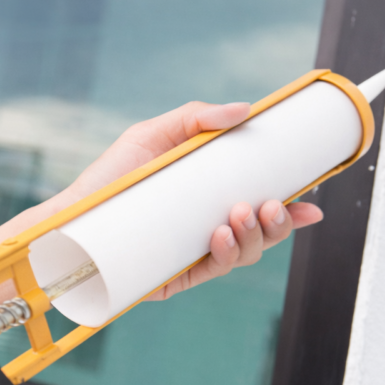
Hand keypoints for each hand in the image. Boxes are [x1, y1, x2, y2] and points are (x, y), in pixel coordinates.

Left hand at [64, 100, 322, 299]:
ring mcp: (194, 253)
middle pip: (261, 232)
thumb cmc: (110, 178)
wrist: (72, 218)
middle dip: (278, 223)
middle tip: (271, 204)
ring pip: (245, 253)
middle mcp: (207, 227)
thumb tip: (246, 109)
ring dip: (255, 237)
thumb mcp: (152, 136)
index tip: (312, 197)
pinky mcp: (177, 275)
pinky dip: (227, 255)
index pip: (261, 202)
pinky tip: (221, 236)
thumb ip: (195, 116)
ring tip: (240, 215)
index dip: (291, 206)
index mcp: (209, 197)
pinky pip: (215, 270)